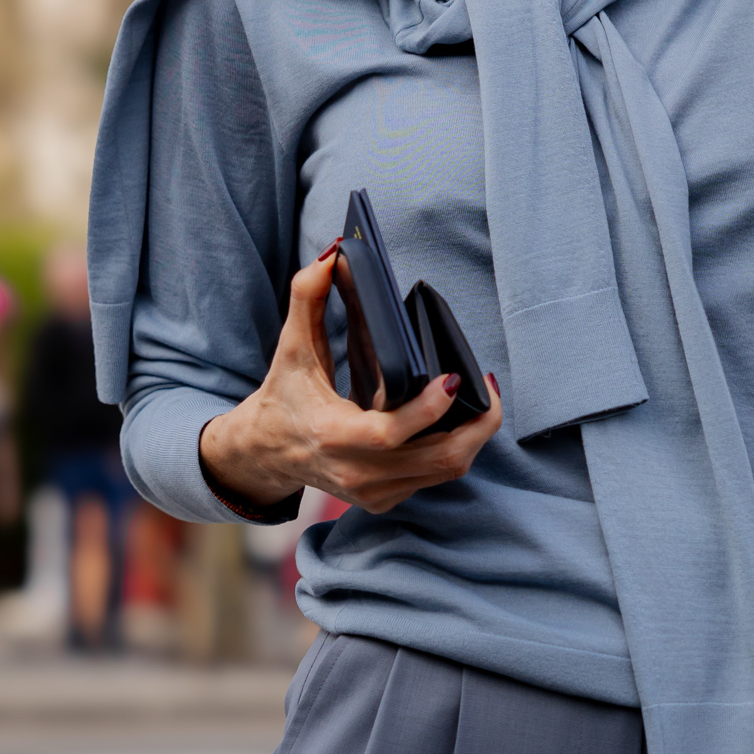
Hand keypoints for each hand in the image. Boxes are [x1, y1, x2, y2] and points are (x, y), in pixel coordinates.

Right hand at [198, 248, 502, 515]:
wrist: (265, 453)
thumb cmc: (284, 395)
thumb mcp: (290, 346)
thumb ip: (307, 296)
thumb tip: (334, 254)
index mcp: (333, 436)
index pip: (393, 433)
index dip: (429, 408)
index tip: (454, 377)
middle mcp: (357, 472)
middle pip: (441, 460)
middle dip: (479, 425)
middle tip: (488, 385)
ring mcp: (374, 491)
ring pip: (447, 471)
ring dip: (474, 436)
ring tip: (483, 397)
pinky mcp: (384, 499)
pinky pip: (436, 478)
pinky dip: (454, 448)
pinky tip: (457, 419)